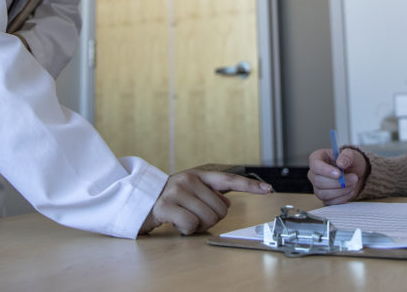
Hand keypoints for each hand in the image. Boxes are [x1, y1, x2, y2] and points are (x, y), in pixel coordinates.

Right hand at [141, 169, 271, 234]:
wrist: (139, 201)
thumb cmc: (170, 199)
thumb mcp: (191, 192)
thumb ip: (210, 194)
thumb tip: (227, 203)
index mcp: (199, 175)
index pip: (229, 180)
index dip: (250, 186)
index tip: (267, 189)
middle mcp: (189, 179)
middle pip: (220, 209)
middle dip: (212, 218)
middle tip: (196, 216)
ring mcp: (176, 191)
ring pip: (208, 217)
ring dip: (199, 225)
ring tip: (185, 218)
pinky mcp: (165, 206)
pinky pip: (191, 224)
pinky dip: (188, 230)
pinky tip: (178, 224)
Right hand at [308, 146, 366, 204]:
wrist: (355, 173)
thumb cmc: (349, 162)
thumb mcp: (351, 154)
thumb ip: (347, 156)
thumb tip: (340, 163)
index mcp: (317, 158)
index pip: (315, 165)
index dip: (326, 171)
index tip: (339, 174)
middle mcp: (314, 173)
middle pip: (318, 182)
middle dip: (338, 182)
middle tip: (353, 178)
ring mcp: (317, 187)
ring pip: (322, 194)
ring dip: (341, 191)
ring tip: (352, 184)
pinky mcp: (324, 198)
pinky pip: (329, 202)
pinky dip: (342, 198)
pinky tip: (349, 191)